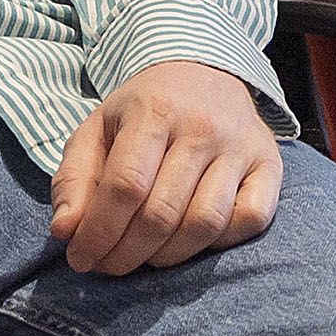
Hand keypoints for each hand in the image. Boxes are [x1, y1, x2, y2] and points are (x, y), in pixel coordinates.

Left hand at [49, 63, 280, 274]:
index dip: (99, 232)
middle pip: (162, 213)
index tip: (81, 258)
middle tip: (108, 265)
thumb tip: (65, 231)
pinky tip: (192, 240)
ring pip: (205, 223)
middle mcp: (203, 126)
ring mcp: (240, 146)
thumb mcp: (98, 129)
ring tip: (145, 257)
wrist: (204, 70)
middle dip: (126, 253)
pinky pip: (250, 220)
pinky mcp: (270, 164)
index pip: (125, 186)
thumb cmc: (144, 109)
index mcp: (154, 110)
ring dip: (168, 256)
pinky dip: (219, 243)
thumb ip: (74, 179)